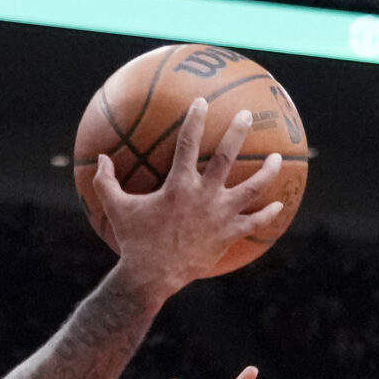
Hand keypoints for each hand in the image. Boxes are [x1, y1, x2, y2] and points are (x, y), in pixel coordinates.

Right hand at [90, 102, 287, 297]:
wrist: (152, 276)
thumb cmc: (134, 241)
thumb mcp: (116, 209)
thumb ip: (106, 181)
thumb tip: (100, 158)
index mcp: (179, 185)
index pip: (188, 144)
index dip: (195, 120)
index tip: (202, 101)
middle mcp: (204, 196)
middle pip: (226, 157)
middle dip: (237, 132)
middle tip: (247, 114)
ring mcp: (220, 215)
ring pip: (252, 188)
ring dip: (268, 171)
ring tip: (278, 158)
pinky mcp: (229, 235)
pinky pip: (255, 223)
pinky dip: (268, 214)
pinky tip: (279, 205)